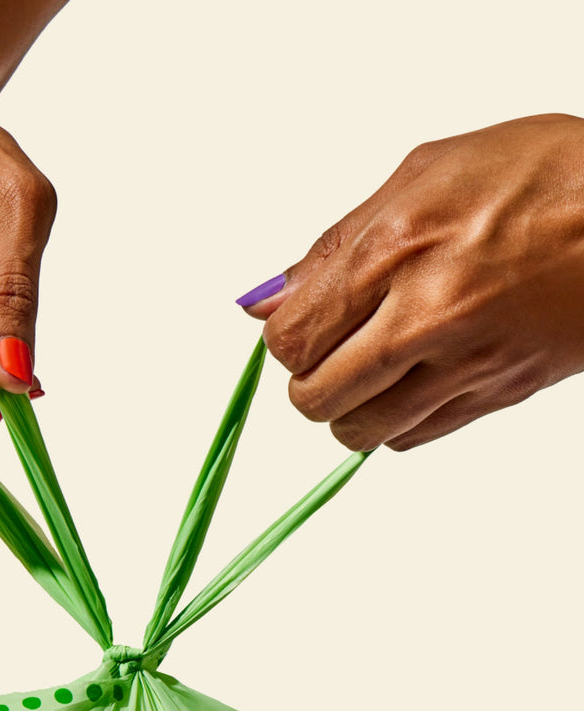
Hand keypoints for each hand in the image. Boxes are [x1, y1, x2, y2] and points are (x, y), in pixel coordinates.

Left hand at [240, 113, 583, 450]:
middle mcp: (427, 316)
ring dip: (347, 408)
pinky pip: (411, 439)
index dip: (285, 339)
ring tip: (368, 370)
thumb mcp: (422, 176)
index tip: (303, 324)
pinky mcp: (498, 394)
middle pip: (315, 398)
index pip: (291, 339)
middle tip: (332, 350)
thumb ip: (333, 246)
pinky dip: (394, 421)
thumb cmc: (542, 176)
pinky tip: (411, 380)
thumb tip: (265, 300)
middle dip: (309, 379)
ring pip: (360, 432)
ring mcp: (467, 364)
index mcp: (396, 252)